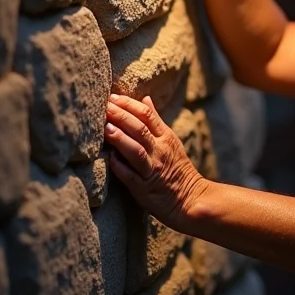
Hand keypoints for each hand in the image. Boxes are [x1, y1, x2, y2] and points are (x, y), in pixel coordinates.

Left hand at [104, 93, 208, 230]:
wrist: (190, 198)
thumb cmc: (176, 167)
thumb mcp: (170, 139)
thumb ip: (155, 120)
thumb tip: (144, 98)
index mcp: (166, 137)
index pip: (147, 115)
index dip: (129, 104)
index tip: (113, 96)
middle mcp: (160, 150)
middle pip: (140, 129)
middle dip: (121, 116)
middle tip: (105, 106)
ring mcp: (153, 169)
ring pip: (137, 150)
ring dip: (121, 139)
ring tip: (106, 128)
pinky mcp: (144, 189)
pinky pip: (132, 177)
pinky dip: (121, 167)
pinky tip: (109, 159)